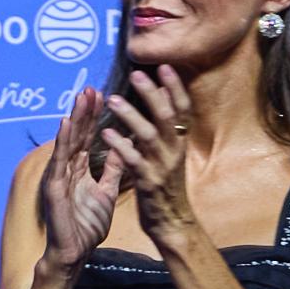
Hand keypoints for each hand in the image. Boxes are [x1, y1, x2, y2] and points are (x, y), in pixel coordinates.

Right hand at [35, 89, 122, 271]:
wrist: (75, 252)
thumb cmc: (87, 225)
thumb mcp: (106, 191)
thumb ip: (111, 169)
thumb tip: (121, 147)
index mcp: (79, 169)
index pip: (87, 137)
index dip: (93, 116)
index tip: (101, 95)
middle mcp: (67, 169)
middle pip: (76, 134)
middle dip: (84, 111)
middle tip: (90, 87)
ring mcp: (59, 176)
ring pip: (67, 142)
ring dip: (74, 119)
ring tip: (80, 97)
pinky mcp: (53, 187)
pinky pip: (59, 161)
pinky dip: (62, 142)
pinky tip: (66, 123)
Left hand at [93, 64, 198, 237]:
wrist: (172, 222)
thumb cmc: (167, 185)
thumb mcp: (171, 154)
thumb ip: (167, 128)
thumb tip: (164, 97)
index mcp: (180, 142)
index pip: (183, 108)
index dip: (175, 87)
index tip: (164, 66)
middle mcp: (174, 150)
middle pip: (167, 116)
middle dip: (152, 94)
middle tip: (137, 74)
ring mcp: (162, 166)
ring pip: (149, 135)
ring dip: (131, 115)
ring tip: (113, 100)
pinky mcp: (148, 182)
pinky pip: (133, 160)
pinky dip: (120, 145)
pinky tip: (106, 134)